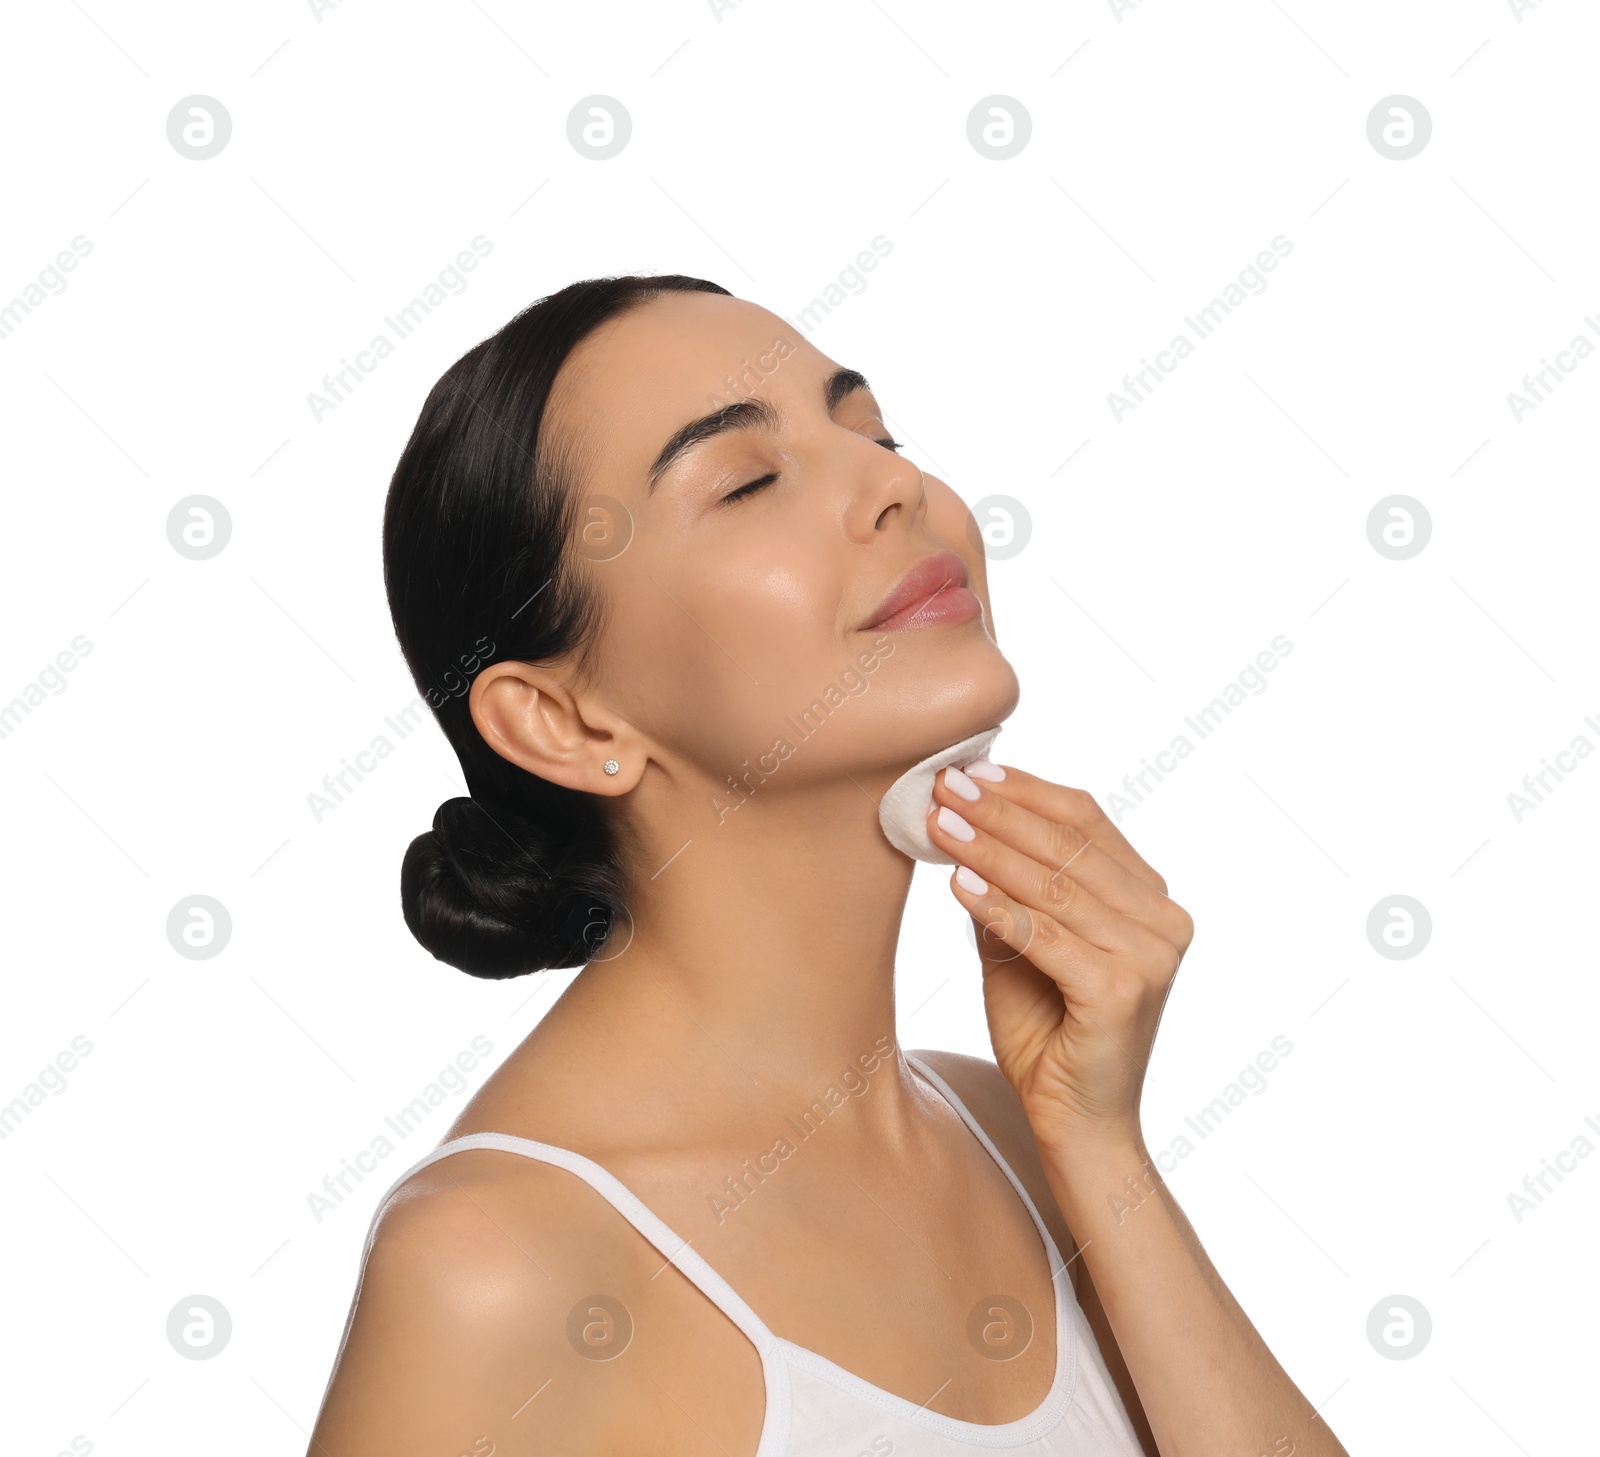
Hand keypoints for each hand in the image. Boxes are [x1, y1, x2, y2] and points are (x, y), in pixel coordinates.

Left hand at [928, 762, 1193, 1155]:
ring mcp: (1150, 956)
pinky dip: (998, 906)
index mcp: (1151, 899)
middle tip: (943, 786)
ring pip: (1055, 885)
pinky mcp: (1123, 991)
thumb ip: (1009, 889)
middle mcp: (1164, 920)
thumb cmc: (1048, 1032)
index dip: (1026, 791)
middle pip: (1071, 846)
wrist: (1076, 1123)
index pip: (1087, 821)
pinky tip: (956, 884)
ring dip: (990, 850)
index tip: (968, 770)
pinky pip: (1046, 936)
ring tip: (940, 824)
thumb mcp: (1021, 944)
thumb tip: (961, 820)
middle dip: (999, 812)